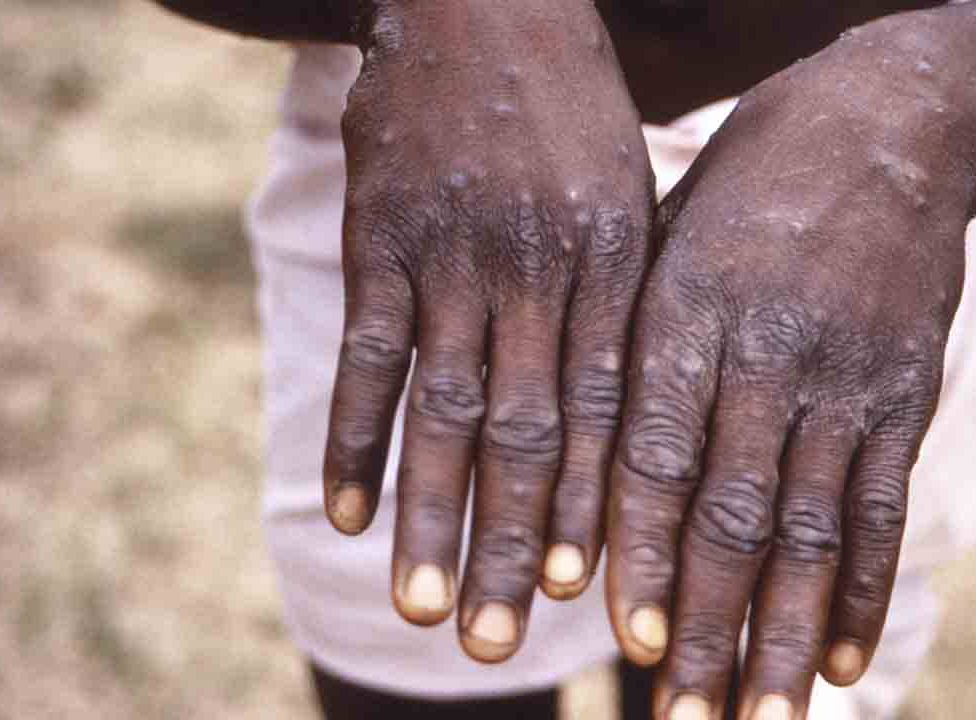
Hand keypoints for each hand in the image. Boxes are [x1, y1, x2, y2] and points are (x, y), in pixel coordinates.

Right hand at [322, 0, 653, 662]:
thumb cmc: (572, 110)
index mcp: (613, 263)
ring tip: (425, 608)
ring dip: (431, 516)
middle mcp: (537, 270)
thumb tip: (633, 417)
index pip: (608, 410)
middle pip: (528, 433)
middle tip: (504, 643)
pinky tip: (343, 513)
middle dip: (516, 544)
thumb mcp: (629, 192)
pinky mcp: (381, 238)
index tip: (590, 597)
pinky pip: (366, 354)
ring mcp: (453, 255)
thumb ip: (625, 300)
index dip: (597, 508)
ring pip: (443, 410)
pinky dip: (352, 436)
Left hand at [605, 33, 975, 717]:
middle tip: (679, 716)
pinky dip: (862, 589)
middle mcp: (767, 351)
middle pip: (731, 511)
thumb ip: (635, 344)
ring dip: (781, 634)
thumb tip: (585, 470)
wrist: (892, 123)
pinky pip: (882, 504)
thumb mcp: (670, 234)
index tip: (624, 638)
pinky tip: (840, 660)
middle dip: (704, 624)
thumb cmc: (749, 183)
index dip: (640, 550)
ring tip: (758, 718)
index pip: (654, 452)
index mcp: (686, 310)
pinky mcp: (905, 392)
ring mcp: (845, 376)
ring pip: (809, 528)